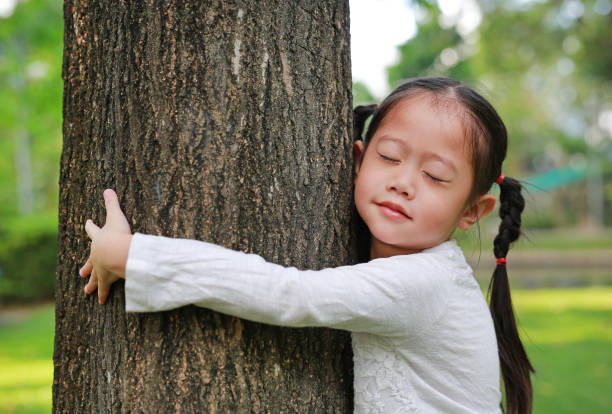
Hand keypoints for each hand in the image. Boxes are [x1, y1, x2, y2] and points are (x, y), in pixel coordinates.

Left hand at [79, 189, 132, 303]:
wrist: (115, 253)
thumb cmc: (117, 235)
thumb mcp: (115, 217)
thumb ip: (112, 204)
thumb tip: (108, 189)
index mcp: (99, 239)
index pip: (93, 230)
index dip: (91, 226)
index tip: (87, 223)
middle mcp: (96, 255)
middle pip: (90, 261)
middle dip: (86, 267)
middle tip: (81, 273)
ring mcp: (101, 268)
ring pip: (95, 277)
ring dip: (92, 284)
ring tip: (87, 292)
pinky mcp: (106, 279)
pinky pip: (105, 288)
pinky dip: (103, 294)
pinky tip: (101, 301)